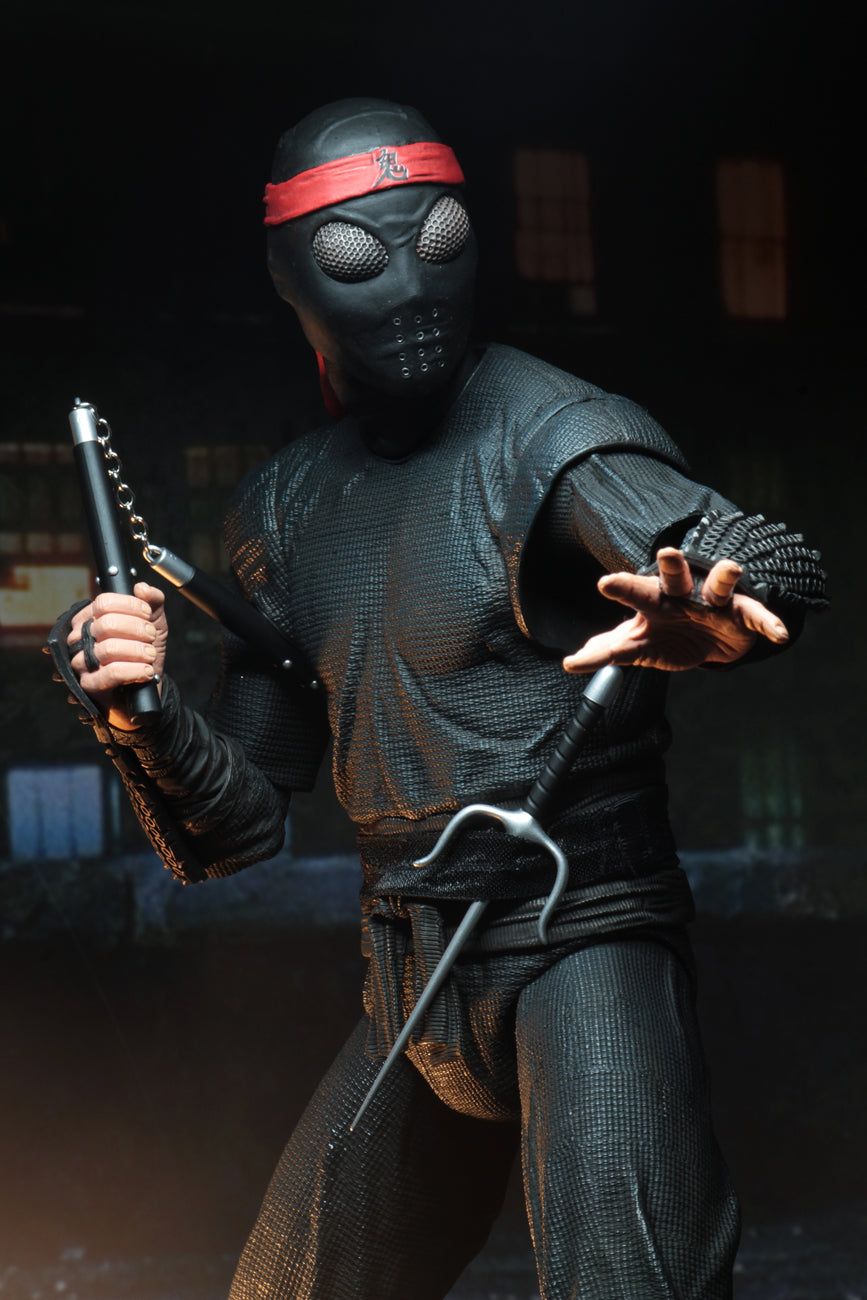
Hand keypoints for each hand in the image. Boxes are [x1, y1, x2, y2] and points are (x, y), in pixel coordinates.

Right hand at [67, 582, 166, 728]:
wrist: (145, 687)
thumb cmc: (143, 653)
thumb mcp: (154, 623)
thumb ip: (152, 602)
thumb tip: (141, 588)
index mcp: (91, 619)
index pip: (104, 603)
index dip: (130, 605)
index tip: (147, 615)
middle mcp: (80, 639)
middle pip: (107, 624)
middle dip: (137, 629)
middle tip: (150, 637)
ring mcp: (81, 662)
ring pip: (109, 648)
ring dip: (138, 650)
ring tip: (150, 655)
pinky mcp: (89, 685)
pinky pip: (111, 672)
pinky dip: (134, 670)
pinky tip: (146, 671)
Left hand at [562, 547, 788, 673]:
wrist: (710, 638)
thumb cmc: (669, 632)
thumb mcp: (639, 644)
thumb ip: (608, 651)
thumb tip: (571, 663)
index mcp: (653, 602)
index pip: (634, 594)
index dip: (621, 589)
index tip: (604, 583)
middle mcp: (683, 596)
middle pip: (674, 579)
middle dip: (671, 566)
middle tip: (666, 553)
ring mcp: (714, 604)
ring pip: (718, 586)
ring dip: (724, 577)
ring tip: (731, 569)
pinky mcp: (741, 617)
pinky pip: (756, 617)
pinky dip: (768, 623)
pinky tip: (778, 632)